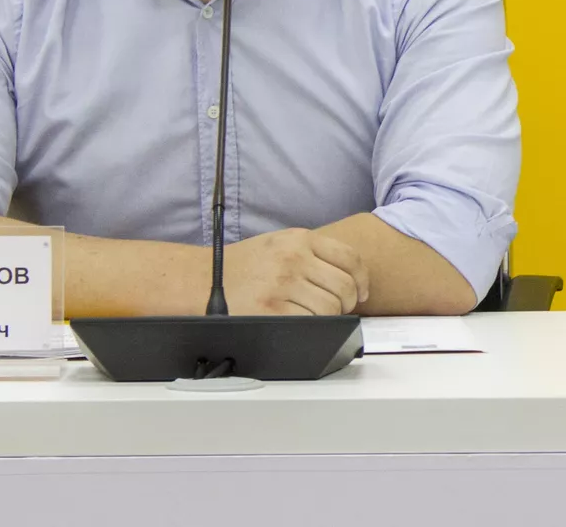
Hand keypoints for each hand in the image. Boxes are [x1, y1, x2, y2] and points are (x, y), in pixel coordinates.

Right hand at [223, 228, 370, 315]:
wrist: (203, 279)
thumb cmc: (243, 265)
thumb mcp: (280, 243)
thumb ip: (313, 253)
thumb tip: (350, 277)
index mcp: (299, 239)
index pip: (350, 258)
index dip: (362, 280)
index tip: (362, 292)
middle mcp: (294, 258)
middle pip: (345, 286)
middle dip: (348, 303)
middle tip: (341, 309)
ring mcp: (283, 284)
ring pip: (331, 307)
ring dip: (331, 317)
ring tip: (319, 316)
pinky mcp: (272, 309)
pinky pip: (311, 322)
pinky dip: (313, 326)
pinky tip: (304, 322)